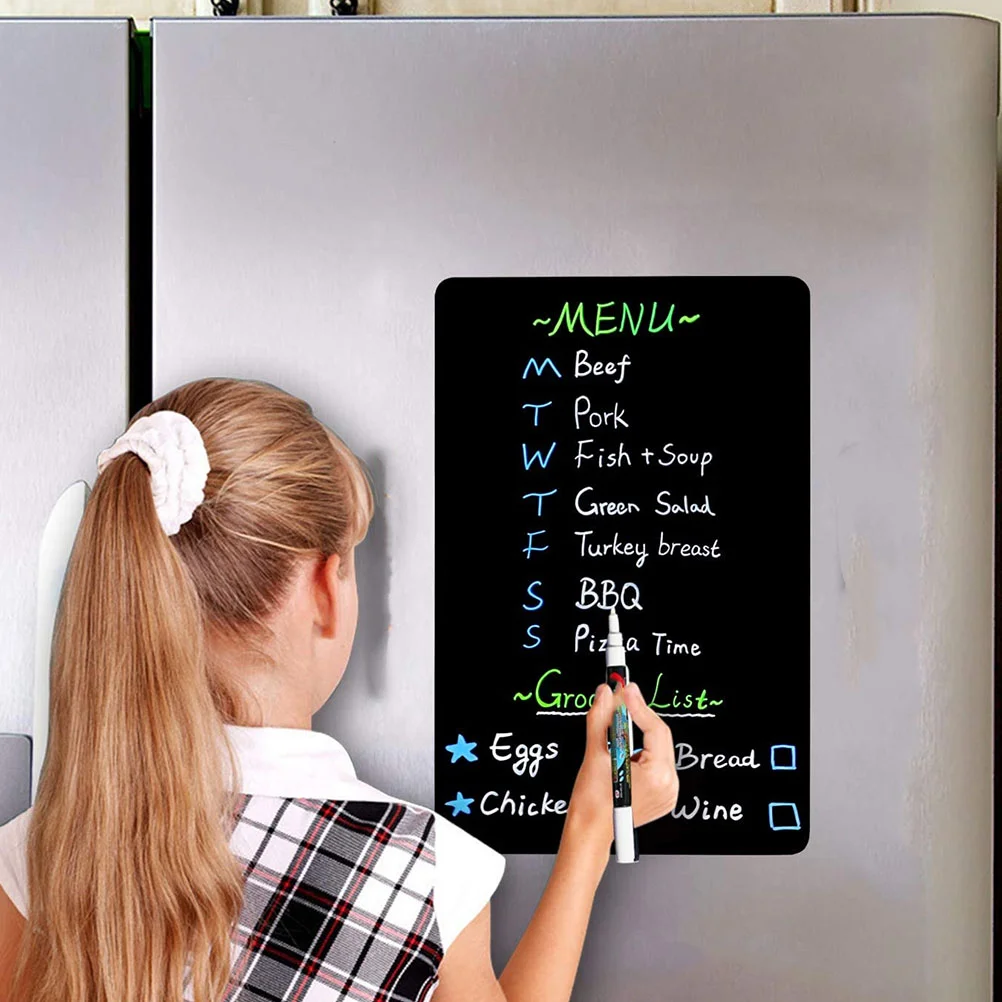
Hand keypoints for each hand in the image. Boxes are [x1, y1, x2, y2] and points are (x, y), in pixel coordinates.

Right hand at [564, 681, 679, 852]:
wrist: (590, 831)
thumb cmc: (592, 804)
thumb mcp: (595, 754)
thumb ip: (601, 718)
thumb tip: (605, 695)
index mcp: (658, 776)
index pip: (655, 728)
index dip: (638, 705)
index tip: (626, 689)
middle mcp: (668, 785)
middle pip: (658, 736)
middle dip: (638, 717)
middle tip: (620, 699)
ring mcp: (667, 792)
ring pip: (656, 748)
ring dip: (638, 734)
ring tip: (618, 729)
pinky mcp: (662, 796)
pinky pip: (655, 763)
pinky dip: (641, 751)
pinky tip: (624, 753)